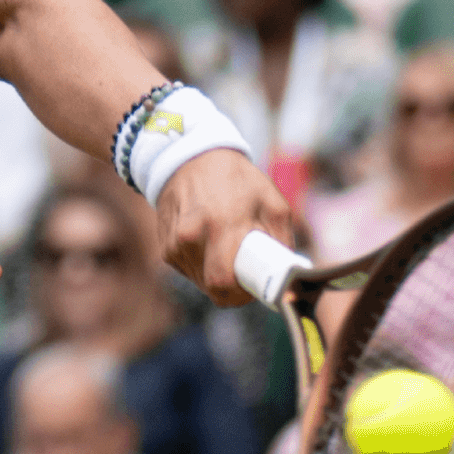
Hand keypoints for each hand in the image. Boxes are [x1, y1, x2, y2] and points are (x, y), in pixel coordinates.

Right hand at [156, 148, 298, 305]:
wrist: (191, 158)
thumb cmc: (237, 180)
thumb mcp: (271, 200)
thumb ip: (282, 239)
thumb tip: (287, 276)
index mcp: (221, 224)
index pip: (224, 283)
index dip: (242, 294)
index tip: (254, 288)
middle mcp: (191, 236)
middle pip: (213, 289)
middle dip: (233, 289)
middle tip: (245, 272)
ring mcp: (175, 244)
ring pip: (201, 283)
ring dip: (217, 275)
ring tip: (226, 248)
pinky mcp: (165, 249)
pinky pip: (189, 272)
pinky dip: (203, 266)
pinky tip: (209, 243)